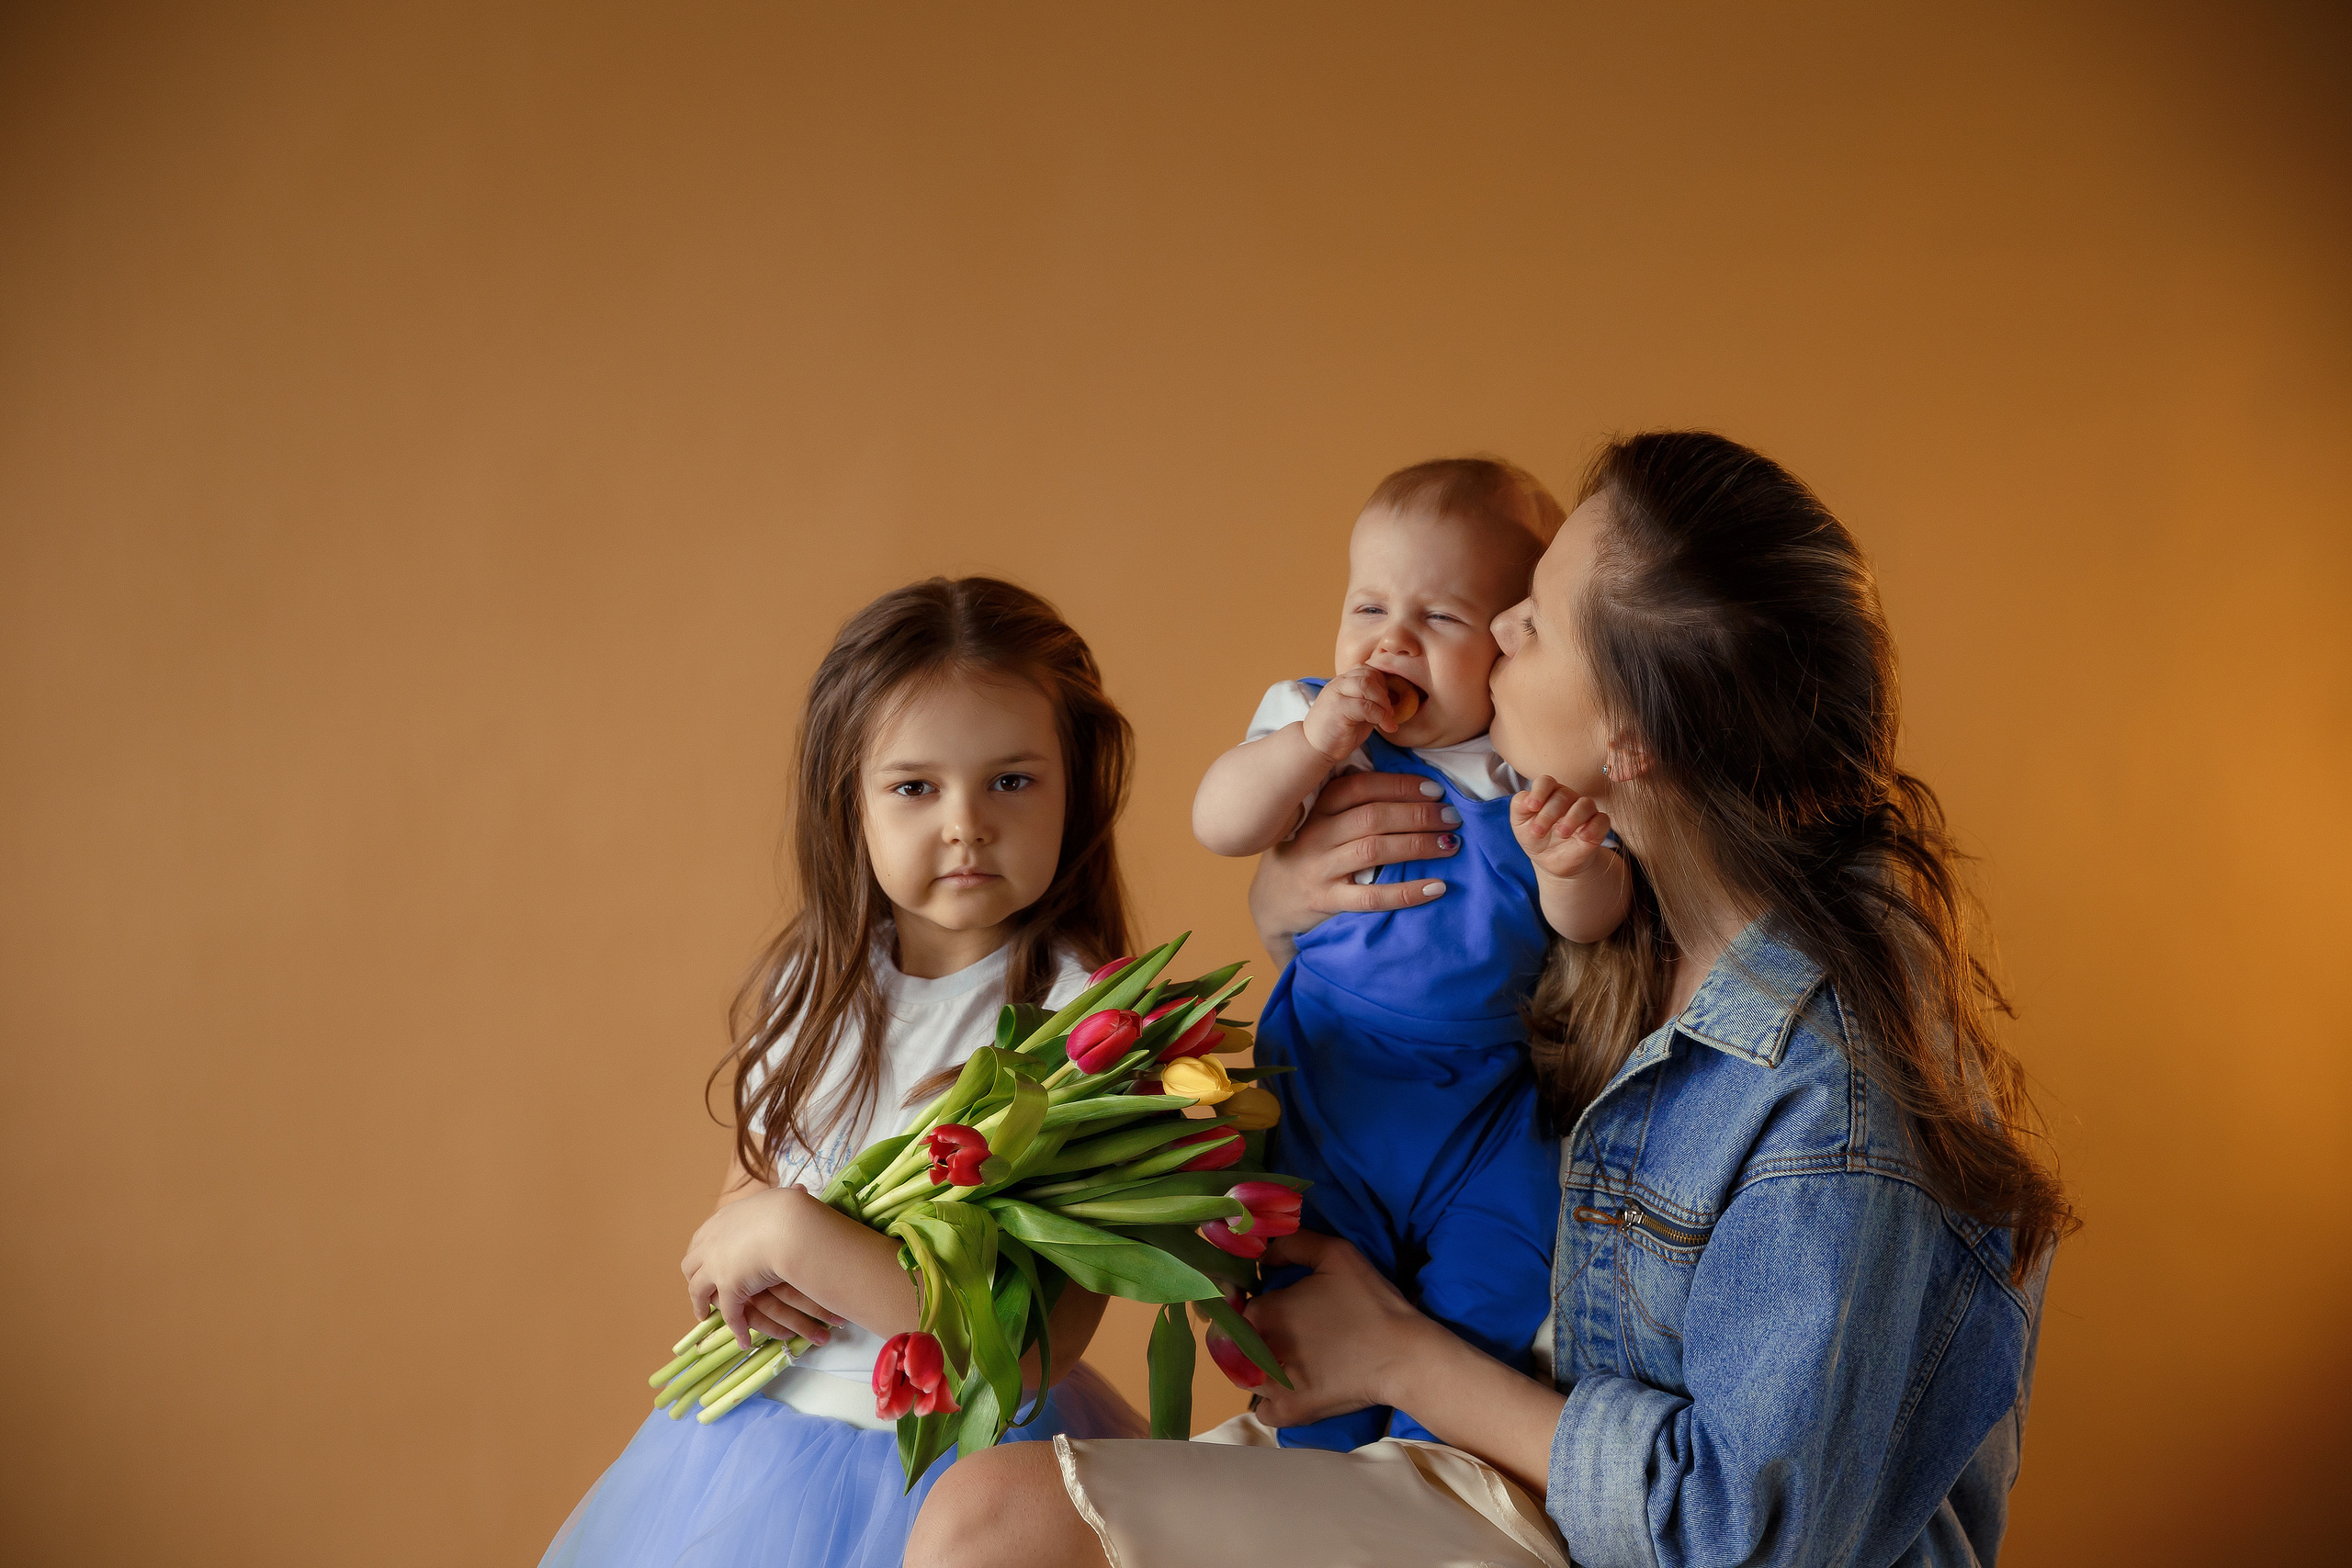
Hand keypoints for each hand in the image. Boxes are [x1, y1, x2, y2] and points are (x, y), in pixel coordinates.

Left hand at [681, 1186, 850, 1350]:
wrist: (788, 1225)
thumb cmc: (789, 1209)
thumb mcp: (780, 1198)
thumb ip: (783, 1199)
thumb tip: (799, 1191)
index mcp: (720, 1221)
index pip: (700, 1240)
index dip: (701, 1254)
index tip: (704, 1262)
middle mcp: (710, 1243)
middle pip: (691, 1265)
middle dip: (694, 1278)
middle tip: (700, 1290)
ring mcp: (716, 1267)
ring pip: (698, 1291)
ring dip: (701, 1305)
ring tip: (705, 1316)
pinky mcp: (728, 1288)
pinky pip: (730, 1313)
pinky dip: (735, 1328)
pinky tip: (742, 1339)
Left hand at [1244, 1231, 1440, 1427]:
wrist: (1402, 1355)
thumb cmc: (1369, 1302)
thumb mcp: (1335, 1253)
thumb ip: (1292, 1244)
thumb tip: (1264, 1254)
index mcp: (1262, 1312)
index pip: (1237, 1307)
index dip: (1249, 1304)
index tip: (1269, 1306)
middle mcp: (1256, 1351)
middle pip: (1234, 1344)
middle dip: (1248, 1337)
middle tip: (1281, 1334)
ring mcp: (1271, 1388)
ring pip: (1245, 1377)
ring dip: (1257, 1369)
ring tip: (1286, 1362)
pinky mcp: (1289, 1414)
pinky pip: (1264, 1411)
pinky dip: (1272, 1403)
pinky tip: (1291, 1389)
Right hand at [1247, 771, 1460, 955]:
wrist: (1270, 904)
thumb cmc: (1305, 855)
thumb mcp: (1317, 822)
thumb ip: (1348, 803)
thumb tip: (1402, 782)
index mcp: (1317, 810)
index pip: (1360, 787)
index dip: (1400, 785)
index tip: (1435, 790)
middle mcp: (1316, 836)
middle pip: (1373, 817)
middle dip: (1418, 814)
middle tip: (1452, 817)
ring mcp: (1319, 870)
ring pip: (1374, 850)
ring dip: (1418, 845)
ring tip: (1450, 843)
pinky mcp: (1325, 902)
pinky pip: (1371, 898)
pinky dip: (1407, 892)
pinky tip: (1437, 887)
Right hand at [1301, 665, 1403, 762]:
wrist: (1315, 748)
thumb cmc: (1338, 731)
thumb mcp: (1358, 711)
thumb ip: (1370, 700)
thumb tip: (1394, 698)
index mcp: (1343, 682)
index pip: (1368, 669)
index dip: (1383, 684)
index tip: (1388, 703)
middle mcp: (1338, 683)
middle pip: (1369, 674)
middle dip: (1385, 693)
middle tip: (1390, 712)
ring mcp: (1336, 694)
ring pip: (1366, 684)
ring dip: (1383, 702)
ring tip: (1388, 719)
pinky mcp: (1337, 708)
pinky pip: (1365, 705)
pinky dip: (1380, 716)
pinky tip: (1385, 727)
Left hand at [1511, 774, 1611, 881]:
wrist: (1550, 861)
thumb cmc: (1535, 837)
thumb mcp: (1519, 823)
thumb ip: (1519, 806)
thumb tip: (1528, 798)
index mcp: (1548, 793)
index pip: (1546, 782)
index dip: (1539, 791)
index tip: (1532, 807)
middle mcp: (1568, 798)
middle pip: (1563, 795)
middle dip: (1549, 814)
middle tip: (1538, 832)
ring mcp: (1585, 811)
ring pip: (1585, 804)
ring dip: (1572, 818)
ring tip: (1561, 833)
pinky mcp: (1598, 826)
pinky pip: (1602, 820)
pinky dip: (1593, 827)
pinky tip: (1582, 836)